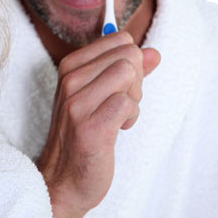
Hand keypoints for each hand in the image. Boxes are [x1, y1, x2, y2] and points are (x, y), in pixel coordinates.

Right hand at [36, 32, 159, 217]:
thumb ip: (129, 71)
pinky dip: (131, 118)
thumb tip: (154, 53)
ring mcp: (77, 102)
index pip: (120, 40)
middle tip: (119, 104)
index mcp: (70, 65)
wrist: (63, 177)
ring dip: (134, 100)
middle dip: (136, 80)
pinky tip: (116, 130)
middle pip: (129, 55)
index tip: (117, 86)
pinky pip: (129, 104)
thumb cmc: (83, 133)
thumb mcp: (100, 94)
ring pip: (129, 75)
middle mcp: (70, 79)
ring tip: (117, 117)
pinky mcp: (90, 126)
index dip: (130, 63)